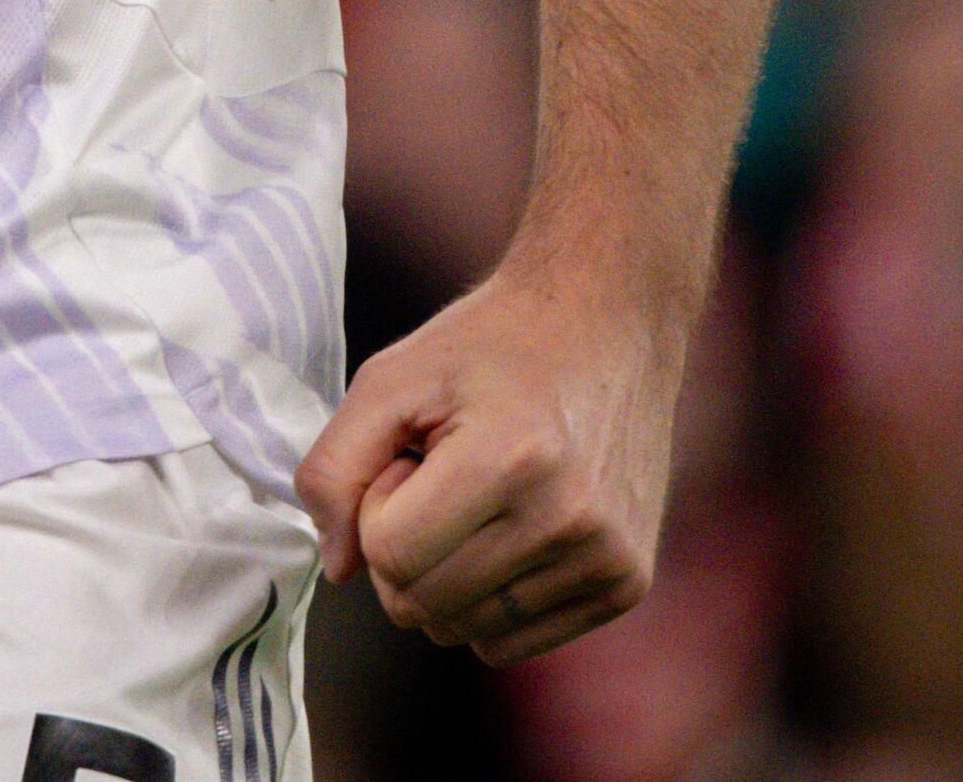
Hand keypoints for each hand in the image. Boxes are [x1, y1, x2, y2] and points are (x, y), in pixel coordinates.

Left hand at [295, 264, 681, 666]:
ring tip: (482, 497)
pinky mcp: (628, 583)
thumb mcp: (389, 378)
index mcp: (509, 459)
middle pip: (423, 605)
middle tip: (443, 477)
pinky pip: (517, 641)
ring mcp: (607, 557)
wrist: (608, 320)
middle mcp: (569, 518)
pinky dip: (490, 601)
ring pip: (466, 631)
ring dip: (449, 574)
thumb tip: (337, 567)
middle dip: (406, 547)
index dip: (375, 510)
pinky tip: (512, 529)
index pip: (390, 557)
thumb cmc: (489, 345)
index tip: (408, 460)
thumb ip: (334, 468)